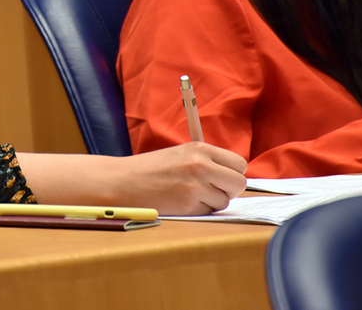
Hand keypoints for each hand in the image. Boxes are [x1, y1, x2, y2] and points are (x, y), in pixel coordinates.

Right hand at [17, 143, 246, 215]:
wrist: (123, 182)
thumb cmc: (150, 169)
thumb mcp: (180, 154)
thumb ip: (206, 161)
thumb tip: (232, 177)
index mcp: (200, 149)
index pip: (239, 164)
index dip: (232, 173)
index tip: (222, 178)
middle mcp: (201, 165)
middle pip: (238, 184)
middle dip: (228, 190)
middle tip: (211, 190)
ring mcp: (196, 187)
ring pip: (224, 201)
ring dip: (212, 202)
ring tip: (189, 194)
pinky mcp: (189, 206)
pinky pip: (209, 212)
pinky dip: (199, 210)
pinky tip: (181, 202)